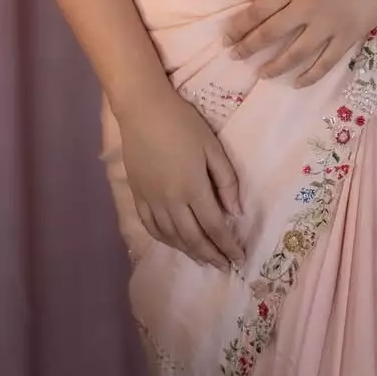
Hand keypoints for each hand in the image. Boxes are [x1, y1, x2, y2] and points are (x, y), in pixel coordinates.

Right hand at [118, 84, 244, 272]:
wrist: (142, 109)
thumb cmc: (182, 122)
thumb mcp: (212, 146)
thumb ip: (226, 180)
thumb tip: (236, 212)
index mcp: (193, 188)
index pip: (214, 226)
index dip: (227, 245)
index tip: (240, 258)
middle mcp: (171, 201)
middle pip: (193, 238)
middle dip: (211, 255)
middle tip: (224, 267)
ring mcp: (151, 201)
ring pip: (172, 237)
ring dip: (190, 252)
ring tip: (204, 259)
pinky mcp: (137, 196)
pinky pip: (151, 228)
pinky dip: (166, 241)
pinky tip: (175, 243)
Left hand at [223, 0, 376, 87]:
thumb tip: (257, 0)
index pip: (258, 10)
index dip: (239, 26)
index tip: (227, 37)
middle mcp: (307, 7)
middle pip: (270, 33)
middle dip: (248, 47)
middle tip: (235, 56)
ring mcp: (328, 26)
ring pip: (295, 53)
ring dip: (275, 66)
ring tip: (262, 73)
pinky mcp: (347, 38)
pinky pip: (325, 63)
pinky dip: (309, 76)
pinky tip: (296, 82)